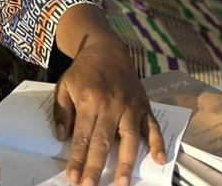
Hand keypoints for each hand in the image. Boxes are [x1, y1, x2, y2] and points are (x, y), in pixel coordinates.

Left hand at [53, 39, 165, 185]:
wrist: (107, 50)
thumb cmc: (83, 71)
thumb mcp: (64, 86)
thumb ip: (62, 112)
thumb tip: (62, 137)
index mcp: (89, 102)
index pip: (82, 136)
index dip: (77, 158)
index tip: (73, 178)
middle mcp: (111, 106)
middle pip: (103, 142)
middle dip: (96, 167)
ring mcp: (130, 106)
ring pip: (129, 139)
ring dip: (126, 163)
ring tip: (122, 183)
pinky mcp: (144, 105)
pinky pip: (152, 126)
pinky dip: (157, 143)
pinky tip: (159, 160)